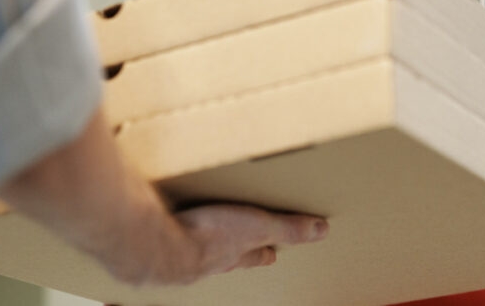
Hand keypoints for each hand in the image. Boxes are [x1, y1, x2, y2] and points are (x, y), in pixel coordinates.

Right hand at [174, 204, 328, 278]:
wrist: (163, 243)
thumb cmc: (210, 236)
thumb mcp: (260, 227)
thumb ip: (289, 228)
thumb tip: (321, 231)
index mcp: (237, 254)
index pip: (257, 256)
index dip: (266, 254)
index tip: (273, 255)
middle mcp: (213, 259)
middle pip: (230, 256)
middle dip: (237, 250)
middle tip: (241, 244)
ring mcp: (188, 253)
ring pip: (204, 250)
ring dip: (208, 243)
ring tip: (208, 233)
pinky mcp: (166, 242)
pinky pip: (177, 237)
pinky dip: (180, 233)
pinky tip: (173, 224)